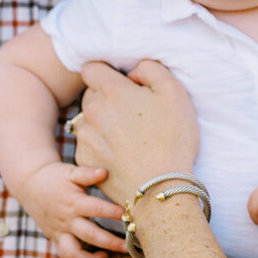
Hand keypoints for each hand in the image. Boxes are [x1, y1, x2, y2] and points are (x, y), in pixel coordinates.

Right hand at [19, 161, 127, 257]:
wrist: (30, 185)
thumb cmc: (55, 177)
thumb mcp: (71, 172)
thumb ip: (87, 173)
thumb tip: (105, 172)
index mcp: (73, 202)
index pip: (96, 209)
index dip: (112, 213)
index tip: (128, 214)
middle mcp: (67, 220)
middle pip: (90, 235)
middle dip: (110, 242)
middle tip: (128, 245)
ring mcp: (60, 232)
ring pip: (74, 253)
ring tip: (109, 256)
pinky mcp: (55, 239)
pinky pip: (67, 255)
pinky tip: (99, 257)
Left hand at [72, 60, 199, 209]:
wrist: (159, 189)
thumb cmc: (172, 139)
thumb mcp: (174, 92)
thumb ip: (150, 69)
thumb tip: (133, 72)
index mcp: (111, 91)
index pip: (92, 68)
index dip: (107, 73)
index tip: (122, 84)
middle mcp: (91, 111)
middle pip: (91, 95)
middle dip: (108, 99)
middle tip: (134, 115)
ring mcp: (85, 137)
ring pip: (88, 121)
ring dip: (103, 123)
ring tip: (129, 139)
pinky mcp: (83, 160)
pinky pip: (89, 145)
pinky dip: (101, 147)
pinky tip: (123, 156)